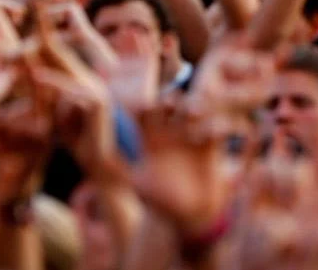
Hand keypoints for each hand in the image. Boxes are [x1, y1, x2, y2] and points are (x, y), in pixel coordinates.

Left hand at [132, 99, 237, 234]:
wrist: (187, 217)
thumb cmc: (159, 201)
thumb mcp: (137, 184)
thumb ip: (121, 169)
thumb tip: (99, 157)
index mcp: (152, 139)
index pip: (147, 111)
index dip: (147, 107)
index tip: (147, 111)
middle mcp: (172, 134)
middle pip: (172, 103)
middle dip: (173, 99)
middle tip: (173, 106)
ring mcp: (192, 138)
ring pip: (196, 108)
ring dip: (196, 106)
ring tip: (193, 114)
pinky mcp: (212, 147)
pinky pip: (218, 127)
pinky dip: (216, 126)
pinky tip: (208, 136)